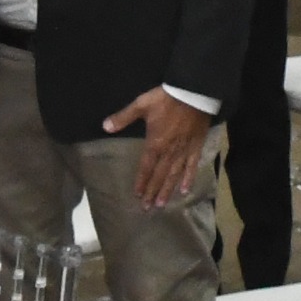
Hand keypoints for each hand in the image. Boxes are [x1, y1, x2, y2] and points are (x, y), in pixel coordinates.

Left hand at [114, 88, 214, 208]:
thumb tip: (104, 126)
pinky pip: (192, 166)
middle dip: (152, 192)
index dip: (141, 182)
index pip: (146, 167)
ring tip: (162, 204)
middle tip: (147, 208)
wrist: (193, 92)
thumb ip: (123, 117)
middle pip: (159, 175)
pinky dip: (188, 178)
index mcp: (155, 143)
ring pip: (174, 175)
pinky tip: (185, 190)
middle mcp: (169, 152)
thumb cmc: (166, 99)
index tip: (137, 195)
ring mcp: (183, 151)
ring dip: (167, 190)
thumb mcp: (142, 105)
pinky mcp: (196, 146)